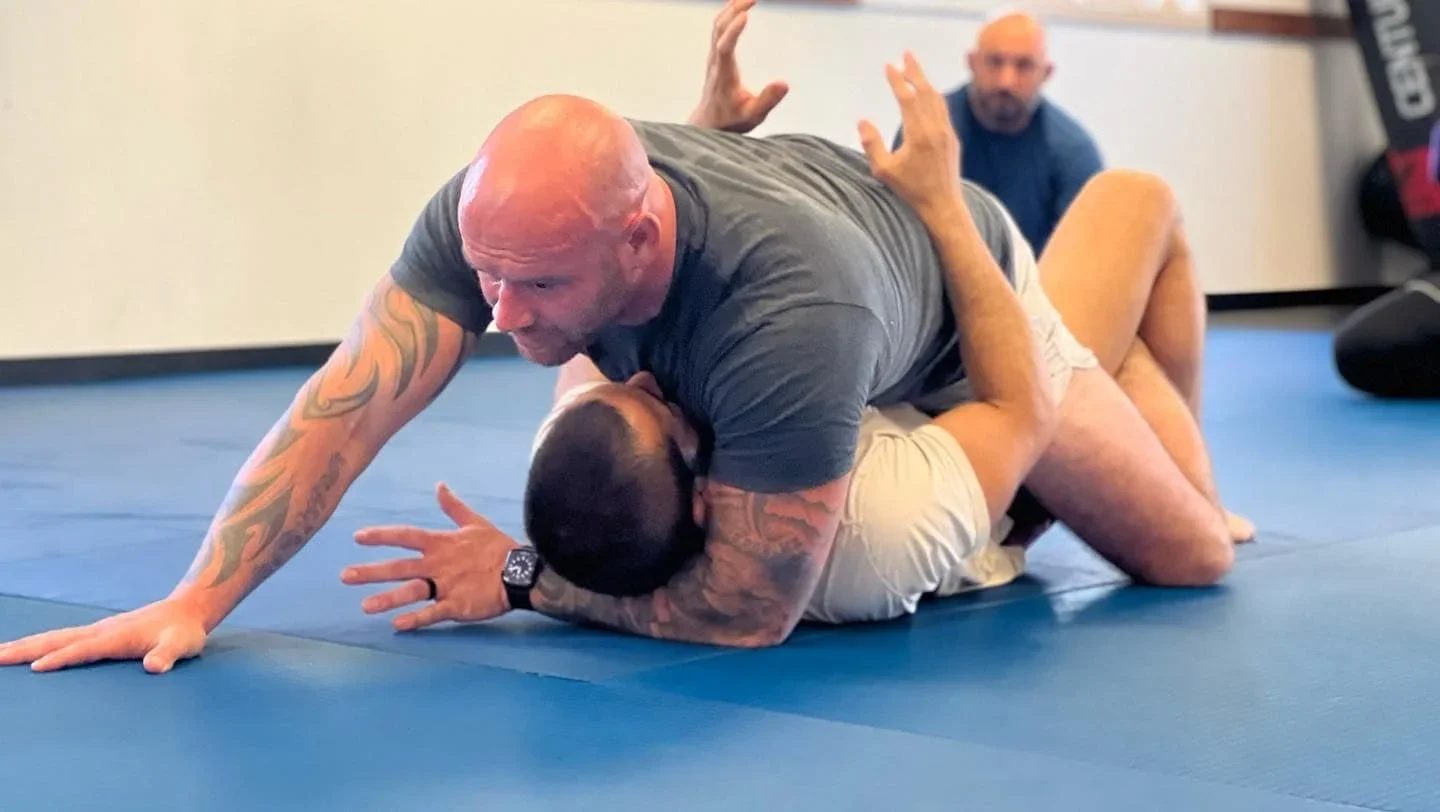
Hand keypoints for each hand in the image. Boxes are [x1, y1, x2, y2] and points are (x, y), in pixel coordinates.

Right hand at [0, 597, 208, 673]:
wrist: (186, 610)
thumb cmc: (184, 632)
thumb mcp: (183, 645)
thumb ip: (169, 655)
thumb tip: (154, 666)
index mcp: (117, 637)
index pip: (85, 649)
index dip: (63, 658)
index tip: (36, 668)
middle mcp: (101, 631)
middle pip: (57, 640)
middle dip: (26, 649)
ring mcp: (97, 630)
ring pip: (54, 637)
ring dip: (25, 645)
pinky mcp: (97, 633)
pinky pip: (61, 639)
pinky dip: (39, 644)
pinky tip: (26, 650)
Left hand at [343, 483, 518, 630]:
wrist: (521, 572)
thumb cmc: (498, 548)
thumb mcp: (475, 523)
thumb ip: (453, 507)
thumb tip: (439, 486)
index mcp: (441, 543)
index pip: (406, 536)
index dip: (381, 536)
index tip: (358, 537)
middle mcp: (438, 564)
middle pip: (400, 567)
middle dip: (372, 571)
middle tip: (345, 576)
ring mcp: (447, 586)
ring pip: (412, 591)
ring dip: (388, 599)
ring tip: (365, 607)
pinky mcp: (457, 605)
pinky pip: (433, 613)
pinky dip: (416, 619)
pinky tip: (398, 625)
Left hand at [688, 0, 788, 132]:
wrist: (708, 123)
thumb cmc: (731, 120)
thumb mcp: (753, 117)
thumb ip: (767, 100)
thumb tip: (785, 83)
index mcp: (724, 75)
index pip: (725, 48)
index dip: (733, 31)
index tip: (746, 14)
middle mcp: (715, 62)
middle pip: (718, 29)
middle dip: (734, 10)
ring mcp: (713, 57)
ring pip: (717, 26)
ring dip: (731, 9)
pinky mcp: (715, 55)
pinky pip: (718, 29)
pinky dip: (729, 14)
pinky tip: (740, 6)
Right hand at [858, 52, 963, 217]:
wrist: (943, 207)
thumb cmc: (911, 192)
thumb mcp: (884, 171)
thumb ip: (872, 144)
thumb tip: (863, 121)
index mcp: (919, 135)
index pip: (907, 98)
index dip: (897, 80)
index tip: (889, 66)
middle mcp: (936, 130)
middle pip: (926, 91)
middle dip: (915, 71)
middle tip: (906, 54)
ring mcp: (947, 133)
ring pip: (937, 99)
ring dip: (925, 82)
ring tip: (914, 69)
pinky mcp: (952, 139)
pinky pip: (942, 110)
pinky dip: (932, 97)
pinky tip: (926, 95)